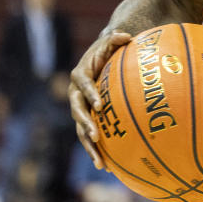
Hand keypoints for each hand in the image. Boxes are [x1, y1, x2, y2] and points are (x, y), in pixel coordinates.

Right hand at [68, 31, 131, 168]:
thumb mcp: (112, 41)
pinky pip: (89, 135)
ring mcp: (80, 108)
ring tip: (100, 162)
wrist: (101, 58)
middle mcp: (76, 94)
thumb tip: (126, 35)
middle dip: (86, 124)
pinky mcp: (87, 118)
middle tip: (97, 135)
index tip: (100, 104)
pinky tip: (106, 166)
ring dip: (90, 145)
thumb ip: (117, 38)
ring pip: (81, 129)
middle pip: (78, 112)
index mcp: (80, 75)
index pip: (83, 86)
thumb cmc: (109, 49)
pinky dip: (96, 149)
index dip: (90, 95)